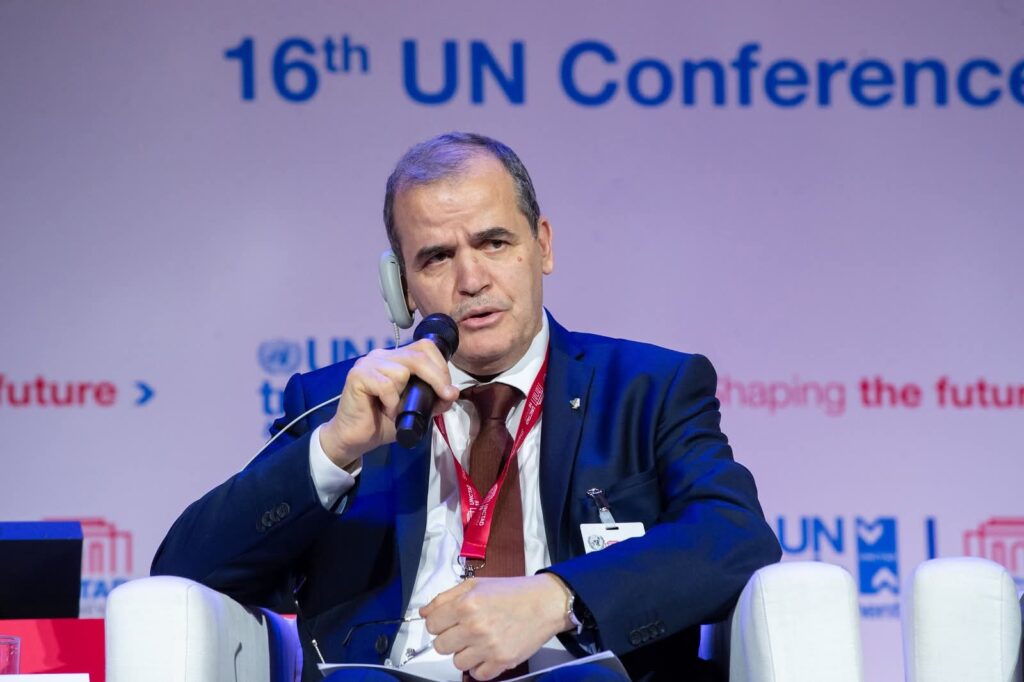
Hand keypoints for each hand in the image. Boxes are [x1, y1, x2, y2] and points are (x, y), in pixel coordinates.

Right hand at [318, 340, 458, 468]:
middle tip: (444, 395)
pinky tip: (384, 410)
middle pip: (418, 356)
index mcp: (397, 358)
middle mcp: (382, 356)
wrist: (356, 438)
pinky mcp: (357, 375)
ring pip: (402, 371)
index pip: (425, 347)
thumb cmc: (383, 422)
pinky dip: (390, 401)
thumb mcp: (416, 411)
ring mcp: (368, 363)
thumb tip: (453, 392)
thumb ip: (435, 401)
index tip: (447, 389)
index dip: (441, 365)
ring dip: (404, 396)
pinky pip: (385, 384)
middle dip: (437, 377)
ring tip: (395, 409)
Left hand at [420, 574, 573, 679]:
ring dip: (465, 653)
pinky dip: (480, 667)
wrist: (545, 603)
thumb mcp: (476, 585)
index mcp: (467, 604)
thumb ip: (445, 597)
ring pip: (457, 662)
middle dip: (450, 638)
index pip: (432, 625)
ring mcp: (489, 646)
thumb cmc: (512, 592)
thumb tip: (424, 612)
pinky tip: (488, 652)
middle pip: (440, 646)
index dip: (439, 623)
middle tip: (464, 631)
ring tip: (479, 640)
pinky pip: (477, 675)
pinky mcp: (502, 661)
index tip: (448, 622)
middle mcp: (475, 626)